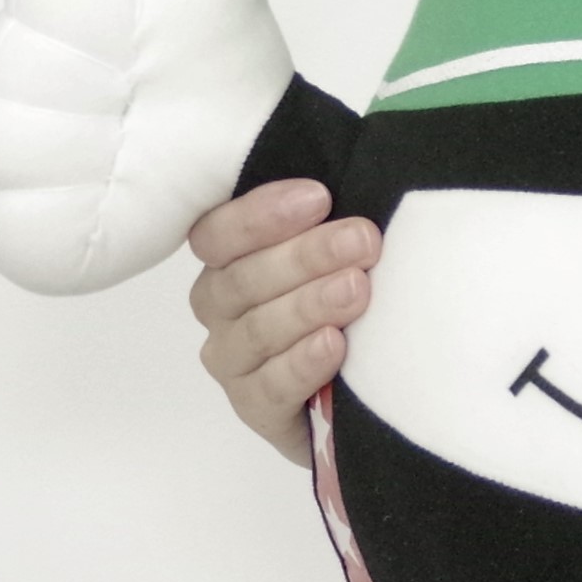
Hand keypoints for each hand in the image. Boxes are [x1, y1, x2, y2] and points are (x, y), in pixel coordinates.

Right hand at [183, 177, 377, 467]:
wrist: (362, 389)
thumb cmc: (347, 301)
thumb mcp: (339, 253)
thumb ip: (331, 220)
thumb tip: (363, 173)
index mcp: (228, 260)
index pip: (219, 233)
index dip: (262, 214)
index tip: (320, 198)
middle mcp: (220, 308)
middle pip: (243, 279)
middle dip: (306, 255)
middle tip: (362, 241)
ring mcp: (233, 360)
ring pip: (256, 330)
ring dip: (308, 305)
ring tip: (356, 290)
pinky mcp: (255, 409)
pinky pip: (269, 387)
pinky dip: (302, 363)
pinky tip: (334, 344)